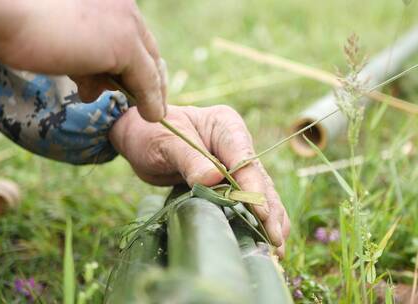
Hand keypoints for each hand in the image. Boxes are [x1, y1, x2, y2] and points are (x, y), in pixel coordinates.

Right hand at [0, 0, 165, 121]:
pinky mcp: (126, 45)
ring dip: (139, 93)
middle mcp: (125, 7)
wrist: (7, 18)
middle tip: (146, 106)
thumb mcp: (68, 45)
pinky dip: (150, 101)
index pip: (137, 37)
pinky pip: (147, 80)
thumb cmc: (24, 28)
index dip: (140, 66)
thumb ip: (89, 60)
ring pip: (149, 67)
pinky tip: (151, 117)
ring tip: (116, 103)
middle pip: (148, 51)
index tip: (139, 89)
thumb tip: (98, 87)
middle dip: (148, 83)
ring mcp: (127, 24)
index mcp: (111, 2)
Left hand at [109, 105, 290, 256]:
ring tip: (277, 249)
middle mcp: (237, 145)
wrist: (141, 137)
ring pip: (260, 193)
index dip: (253, 187)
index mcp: (227, 127)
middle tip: (275, 240)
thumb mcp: (165, 143)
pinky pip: (247, 201)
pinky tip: (266, 241)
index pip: (245, 159)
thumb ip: (190, 159)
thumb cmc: (151, 132)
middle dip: (269, 210)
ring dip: (270, 220)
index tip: (260, 212)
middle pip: (259, 180)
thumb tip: (214, 179)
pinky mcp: (229, 183)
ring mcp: (236, 165)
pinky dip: (257, 220)